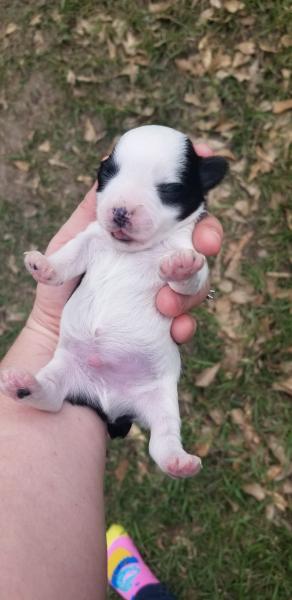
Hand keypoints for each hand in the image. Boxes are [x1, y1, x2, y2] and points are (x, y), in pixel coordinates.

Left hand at [2, 143, 222, 372]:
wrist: (55, 344)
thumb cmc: (60, 293)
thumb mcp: (70, 246)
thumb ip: (92, 211)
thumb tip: (107, 162)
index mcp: (141, 240)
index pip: (177, 210)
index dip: (194, 185)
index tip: (205, 160)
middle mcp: (158, 263)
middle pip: (199, 242)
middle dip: (209, 236)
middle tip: (204, 245)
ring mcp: (165, 295)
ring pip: (199, 282)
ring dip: (191, 286)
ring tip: (165, 301)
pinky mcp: (165, 328)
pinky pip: (187, 323)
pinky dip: (185, 325)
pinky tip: (173, 331)